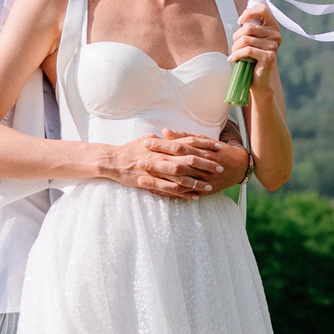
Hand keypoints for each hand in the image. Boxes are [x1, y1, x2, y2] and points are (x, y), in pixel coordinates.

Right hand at [108, 131, 229, 197]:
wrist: (113, 161)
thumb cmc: (131, 148)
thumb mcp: (149, 138)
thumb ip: (165, 139)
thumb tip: (177, 136)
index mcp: (163, 145)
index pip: (188, 144)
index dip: (204, 146)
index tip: (218, 149)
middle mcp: (162, 157)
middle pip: (188, 161)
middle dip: (205, 164)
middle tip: (220, 168)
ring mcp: (157, 171)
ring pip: (181, 177)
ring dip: (197, 182)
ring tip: (210, 186)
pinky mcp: (152, 183)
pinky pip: (170, 190)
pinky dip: (183, 194)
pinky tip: (195, 197)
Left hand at [231, 1, 282, 72]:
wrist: (258, 80)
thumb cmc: (251, 58)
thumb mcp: (251, 39)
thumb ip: (249, 28)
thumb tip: (241, 20)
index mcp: (272, 27)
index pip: (263, 9)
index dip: (249, 13)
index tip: (240, 22)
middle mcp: (276, 35)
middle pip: (248, 27)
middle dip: (236, 37)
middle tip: (234, 46)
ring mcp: (273, 46)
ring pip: (245, 39)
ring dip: (235, 47)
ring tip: (234, 53)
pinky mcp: (269, 57)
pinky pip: (247, 50)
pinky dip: (236, 55)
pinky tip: (233, 59)